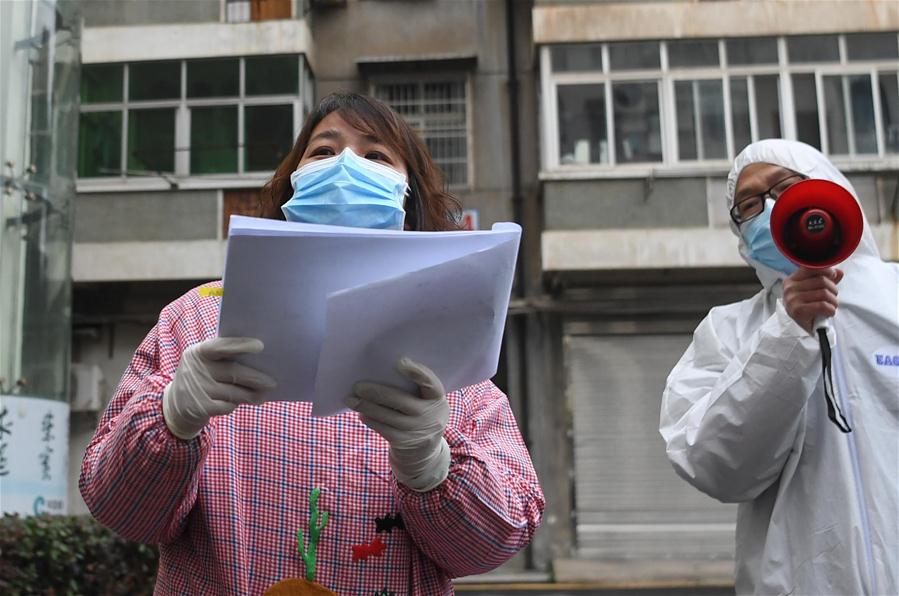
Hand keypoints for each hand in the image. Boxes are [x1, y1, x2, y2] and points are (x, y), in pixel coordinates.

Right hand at [162, 337, 276, 439]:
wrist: (175, 405)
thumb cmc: (202, 377)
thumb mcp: (205, 363)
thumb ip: (224, 358)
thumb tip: (260, 360)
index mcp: (197, 352)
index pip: (220, 346)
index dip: (240, 345)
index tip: (260, 346)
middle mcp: (195, 369)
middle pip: (233, 372)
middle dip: (255, 377)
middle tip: (273, 382)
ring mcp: (197, 390)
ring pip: (233, 392)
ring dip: (252, 394)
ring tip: (264, 394)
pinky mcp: (200, 408)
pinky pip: (227, 406)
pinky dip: (237, 404)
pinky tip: (244, 402)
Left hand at [346, 358, 449, 491]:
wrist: (425, 452)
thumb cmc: (421, 416)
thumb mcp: (427, 403)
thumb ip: (415, 390)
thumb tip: (381, 374)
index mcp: (437, 398)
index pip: (430, 382)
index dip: (416, 372)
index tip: (400, 362)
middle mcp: (430, 415)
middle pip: (399, 400)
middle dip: (375, 392)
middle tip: (357, 386)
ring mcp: (417, 430)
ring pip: (386, 415)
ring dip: (365, 406)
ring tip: (351, 399)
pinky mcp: (404, 442)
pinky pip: (383, 428)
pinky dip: (370, 420)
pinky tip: (361, 414)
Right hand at [783, 267, 842, 333]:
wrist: (800, 328)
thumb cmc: (808, 307)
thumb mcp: (816, 290)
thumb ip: (827, 279)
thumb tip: (839, 272)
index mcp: (792, 280)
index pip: (811, 267)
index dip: (826, 270)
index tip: (832, 276)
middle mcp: (790, 288)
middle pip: (822, 281)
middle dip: (833, 290)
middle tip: (832, 298)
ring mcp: (792, 299)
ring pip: (824, 293)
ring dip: (833, 301)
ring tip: (831, 306)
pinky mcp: (797, 311)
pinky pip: (822, 305)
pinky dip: (830, 310)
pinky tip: (829, 312)